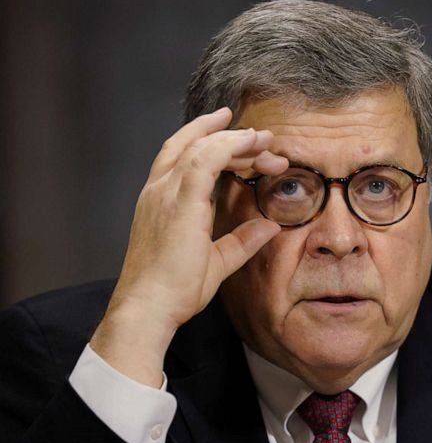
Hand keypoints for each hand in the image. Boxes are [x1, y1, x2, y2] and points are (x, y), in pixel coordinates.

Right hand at [90, 108, 287, 386]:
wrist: (150, 305)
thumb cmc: (174, 290)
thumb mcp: (218, 260)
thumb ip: (242, 241)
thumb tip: (270, 227)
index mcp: (162, 201)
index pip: (184, 156)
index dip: (210, 139)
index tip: (242, 137)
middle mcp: (160, 190)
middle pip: (194, 146)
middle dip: (231, 138)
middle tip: (264, 140)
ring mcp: (166, 193)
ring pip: (202, 148)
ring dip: (236, 140)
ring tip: (264, 140)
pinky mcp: (179, 201)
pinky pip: (206, 160)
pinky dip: (229, 146)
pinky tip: (251, 143)